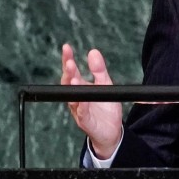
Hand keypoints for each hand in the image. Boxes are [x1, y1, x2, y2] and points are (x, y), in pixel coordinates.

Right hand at [61, 43, 123, 158]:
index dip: (68, 59)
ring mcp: (79, 110)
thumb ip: (99, 70)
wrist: (112, 131)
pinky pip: (82, 113)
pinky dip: (82, 106)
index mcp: (80, 87)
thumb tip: (93, 52)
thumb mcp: (106, 85)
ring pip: (72, 98)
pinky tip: (82, 100)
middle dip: (68, 72)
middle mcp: (76, 98)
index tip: (66, 47)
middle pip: (68, 83)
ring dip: (72, 88)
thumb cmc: (105, 108)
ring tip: (73, 77)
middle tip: (69, 62)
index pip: (71, 71)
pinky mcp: (86, 122)